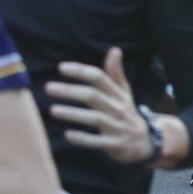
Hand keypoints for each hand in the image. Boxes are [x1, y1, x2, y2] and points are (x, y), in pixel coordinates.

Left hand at [46, 47, 152, 164]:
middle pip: (93, 96)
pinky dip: (83, 138)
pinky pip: (97, 141)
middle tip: (48, 87)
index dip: (81, 71)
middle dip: (70, 91)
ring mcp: (116, 126)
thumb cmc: (126, 113)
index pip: (99, 78)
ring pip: (94, 118)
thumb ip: (116, 73)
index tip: (61, 67)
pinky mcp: (114, 144)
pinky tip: (67, 135)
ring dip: (73, 114)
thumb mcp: (124, 92)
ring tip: (52, 110)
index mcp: (117, 94)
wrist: (144, 142)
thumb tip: (114, 49)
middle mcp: (117, 108)